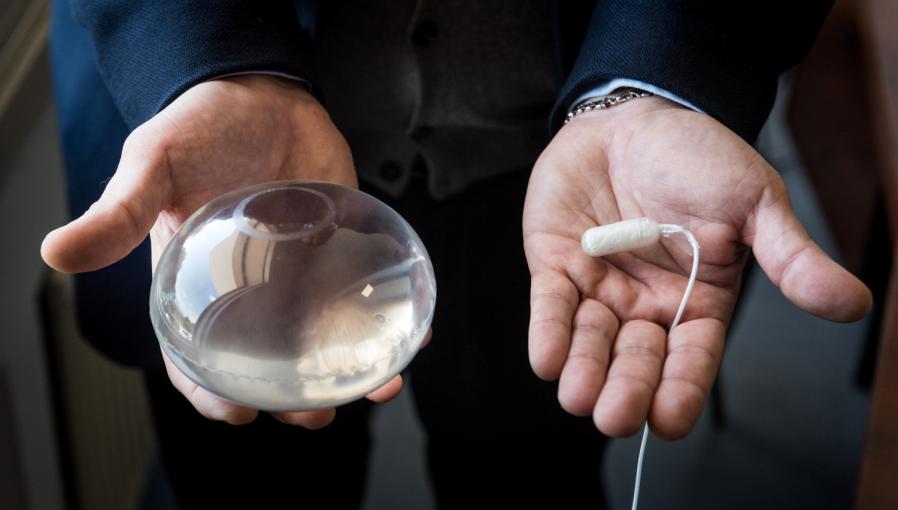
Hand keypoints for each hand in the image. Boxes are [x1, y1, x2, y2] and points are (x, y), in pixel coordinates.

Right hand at [41, 75, 405, 426]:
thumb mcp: (153, 167)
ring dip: (351, 370)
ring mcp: (300, 275)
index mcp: (199, 285)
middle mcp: (252, 291)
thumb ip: (120, 213)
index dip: (210, 392)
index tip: (239, 411)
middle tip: (317, 416)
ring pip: (324, 339)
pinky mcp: (341, 251)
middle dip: (294, 399)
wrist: (261, 89)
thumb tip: (57, 254)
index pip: (196, 357)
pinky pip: (364, 295)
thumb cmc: (199, 128)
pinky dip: (388, 318)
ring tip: (378, 389)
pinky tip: (416, 332)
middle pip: (270, 362)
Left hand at [523, 97, 871, 438]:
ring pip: (590, 342)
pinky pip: (551, 305)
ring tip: (578, 396)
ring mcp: (599, 288)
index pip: (691, 357)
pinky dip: (548, 332)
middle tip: (616, 417)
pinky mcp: (557, 266)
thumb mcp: (755, 203)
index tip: (669, 421)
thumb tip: (853, 303)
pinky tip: (546, 359)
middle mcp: (645, 305)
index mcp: (697, 301)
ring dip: (583, 370)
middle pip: (636, 360)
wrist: (636, 116)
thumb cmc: (699, 159)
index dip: (681, 389)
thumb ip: (791, 255)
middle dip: (626, 390)